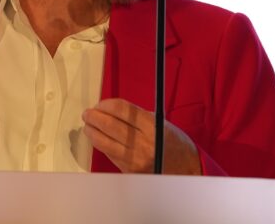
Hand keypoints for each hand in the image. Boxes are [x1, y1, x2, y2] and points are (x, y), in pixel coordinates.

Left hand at [82, 98, 201, 174]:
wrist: (186, 168)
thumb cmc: (173, 142)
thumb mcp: (159, 122)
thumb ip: (136, 116)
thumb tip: (109, 109)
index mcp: (151, 126)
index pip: (121, 110)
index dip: (106, 104)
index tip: (100, 104)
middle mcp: (142, 143)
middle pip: (109, 125)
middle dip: (94, 117)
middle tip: (88, 113)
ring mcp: (134, 158)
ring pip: (103, 142)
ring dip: (92, 131)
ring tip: (88, 125)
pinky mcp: (129, 170)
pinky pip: (109, 154)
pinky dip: (100, 144)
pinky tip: (97, 138)